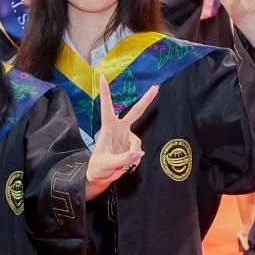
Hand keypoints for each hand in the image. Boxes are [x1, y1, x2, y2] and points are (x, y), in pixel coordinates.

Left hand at [87, 76, 157, 196]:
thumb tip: (138, 153)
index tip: (102, 77)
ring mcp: (126, 138)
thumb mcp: (107, 164)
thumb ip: (123, 159)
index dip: (105, 92)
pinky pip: (139, 151)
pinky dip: (135, 159)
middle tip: (156, 88)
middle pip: (135, 112)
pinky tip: (128, 165)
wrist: (100, 176)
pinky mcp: (132, 147)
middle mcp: (119, 129)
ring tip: (122, 165)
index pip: (107, 107)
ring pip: (138, 142)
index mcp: (108, 128)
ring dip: (133, 155)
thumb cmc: (98, 167)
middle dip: (146, 101)